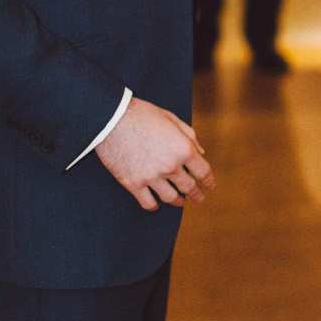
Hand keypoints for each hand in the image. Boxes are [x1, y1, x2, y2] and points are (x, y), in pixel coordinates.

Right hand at [96, 95, 215, 210]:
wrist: (111, 118)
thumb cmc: (142, 114)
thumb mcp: (171, 118)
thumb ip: (189, 136)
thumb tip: (201, 152)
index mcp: (182, 148)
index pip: (203, 172)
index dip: (209, 181)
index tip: (210, 186)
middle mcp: (170, 166)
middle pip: (189, 187)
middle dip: (196, 195)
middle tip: (199, 198)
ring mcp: (151, 176)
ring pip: (170, 198)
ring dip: (178, 201)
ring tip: (179, 201)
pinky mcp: (133, 183)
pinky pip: (148, 203)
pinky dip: (155, 205)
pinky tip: (157, 203)